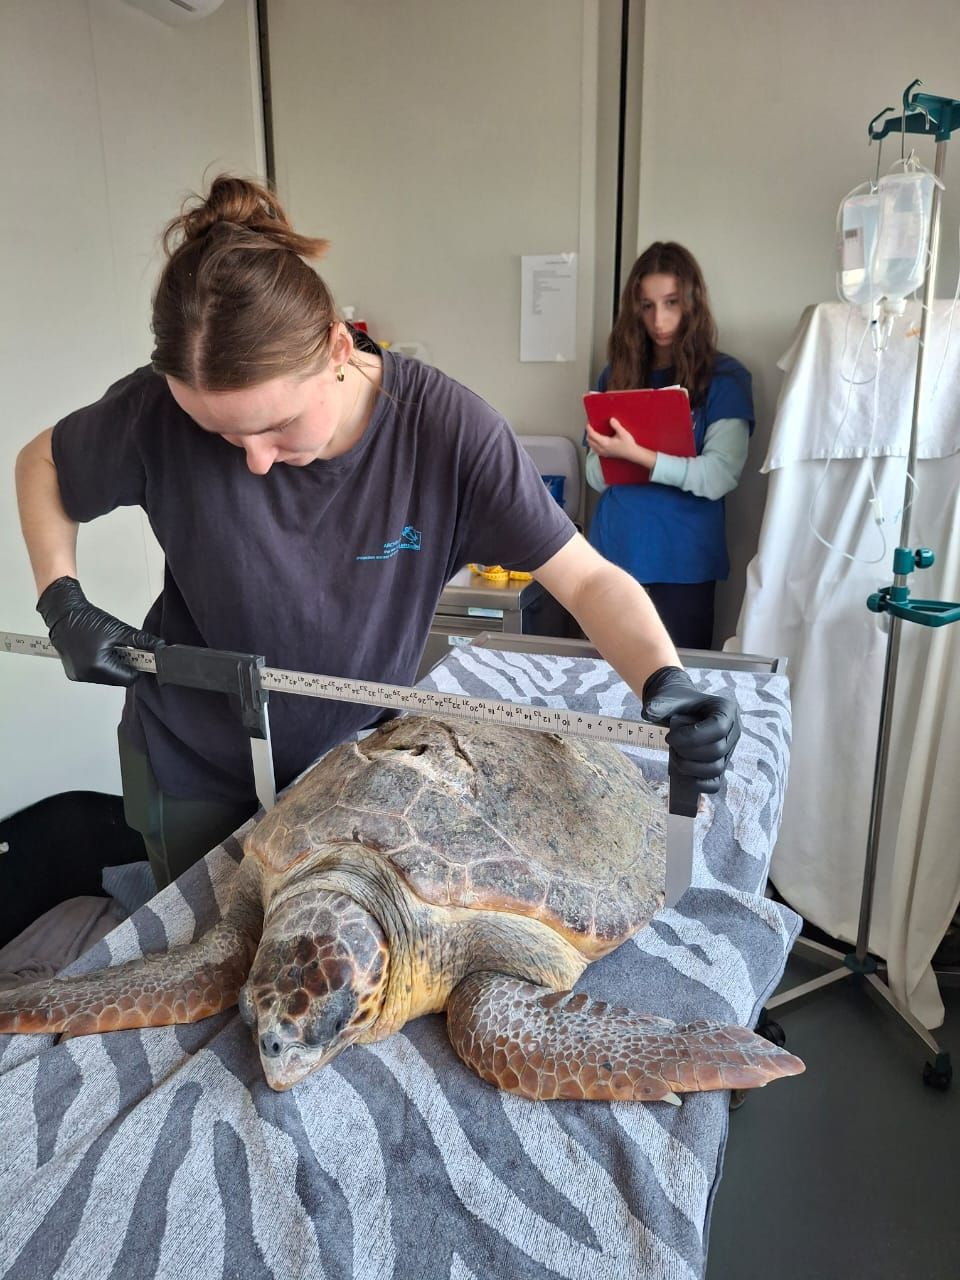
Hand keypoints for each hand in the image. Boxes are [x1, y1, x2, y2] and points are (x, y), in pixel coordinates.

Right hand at [37, 577, 162, 685]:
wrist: (64, 613)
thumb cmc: (87, 619)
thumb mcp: (119, 630)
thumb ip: (142, 641)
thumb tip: (159, 647)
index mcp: (97, 666)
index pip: (128, 678)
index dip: (137, 668)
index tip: (139, 657)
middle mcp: (85, 675)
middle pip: (118, 680)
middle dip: (124, 666)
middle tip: (121, 648)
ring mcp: (78, 675)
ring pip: (107, 678)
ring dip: (113, 666)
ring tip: (108, 647)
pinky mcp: (74, 673)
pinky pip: (95, 675)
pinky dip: (102, 666)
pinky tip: (99, 651)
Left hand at [586, 418, 655, 470]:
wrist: (632, 453)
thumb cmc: (628, 444)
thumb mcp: (623, 433)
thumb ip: (616, 425)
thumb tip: (611, 419)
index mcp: (605, 443)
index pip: (592, 435)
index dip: (589, 429)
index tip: (588, 424)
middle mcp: (602, 448)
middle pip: (590, 440)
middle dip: (588, 433)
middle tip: (590, 427)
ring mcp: (603, 452)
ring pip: (591, 446)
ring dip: (590, 440)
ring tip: (591, 434)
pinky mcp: (605, 455)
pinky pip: (595, 450)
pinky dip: (593, 445)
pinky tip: (596, 442)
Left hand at [641, 665, 740, 794]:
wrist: (679, 709)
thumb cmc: (676, 703)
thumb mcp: (668, 698)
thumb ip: (659, 704)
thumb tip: (649, 713)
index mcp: (726, 710)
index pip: (718, 728)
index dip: (692, 737)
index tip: (670, 737)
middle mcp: (733, 731)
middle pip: (716, 750)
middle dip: (688, 752)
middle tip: (670, 745)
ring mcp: (729, 750)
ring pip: (716, 768)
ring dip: (690, 767)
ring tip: (674, 757)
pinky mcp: (720, 765)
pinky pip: (715, 783)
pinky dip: (698, 784)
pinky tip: (682, 774)